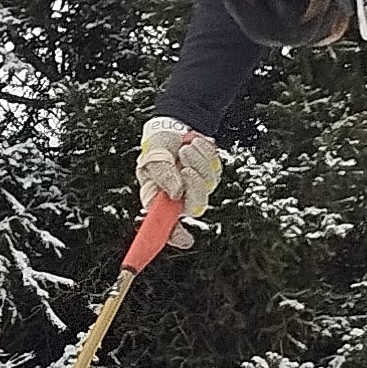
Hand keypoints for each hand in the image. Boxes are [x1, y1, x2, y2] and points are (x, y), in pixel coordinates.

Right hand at [134, 114, 221, 244]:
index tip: (185, 239)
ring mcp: (197, 188)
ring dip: (196, 163)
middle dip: (194, 187)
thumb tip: (176, 193)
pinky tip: (193, 146)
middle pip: (196, 208)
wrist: (173, 128)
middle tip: (185, 170)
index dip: (176, 236)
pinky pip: (215, 170)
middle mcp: (180, 199)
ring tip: (184, 149)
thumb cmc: (157, 148)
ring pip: (208, 186)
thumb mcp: (151, 160)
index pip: (167, 227)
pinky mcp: (211, 175)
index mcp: (160, 202)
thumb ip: (162, 176)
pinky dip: (204, 154)